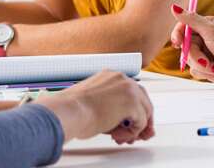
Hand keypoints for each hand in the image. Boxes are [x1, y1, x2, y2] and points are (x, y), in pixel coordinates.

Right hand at [35, 71, 154, 144]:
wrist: (68, 111)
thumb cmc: (73, 110)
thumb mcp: (95, 105)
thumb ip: (113, 110)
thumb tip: (126, 124)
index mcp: (111, 76)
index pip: (131, 92)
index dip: (132, 111)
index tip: (128, 124)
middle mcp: (122, 79)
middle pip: (143, 100)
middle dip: (140, 120)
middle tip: (134, 135)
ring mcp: (129, 89)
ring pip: (145, 111)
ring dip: (134, 128)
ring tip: (119, 137)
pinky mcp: (132, 103)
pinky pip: (141, 123)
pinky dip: (131, 133)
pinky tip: (117, 136)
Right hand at [169, 5, 213, 87]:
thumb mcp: (211, 32)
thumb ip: (192, 20)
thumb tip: (174, 7)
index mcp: (208, 25)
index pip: (185, 25)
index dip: (179, 33)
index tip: (178, 41)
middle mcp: (205, 37)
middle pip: (185, 44)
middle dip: (194, 55)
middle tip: (205, 60)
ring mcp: (205, 52)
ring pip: (188, 58)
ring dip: (201, 65)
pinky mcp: (205, 66)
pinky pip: (193, 69)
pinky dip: (204, 72)